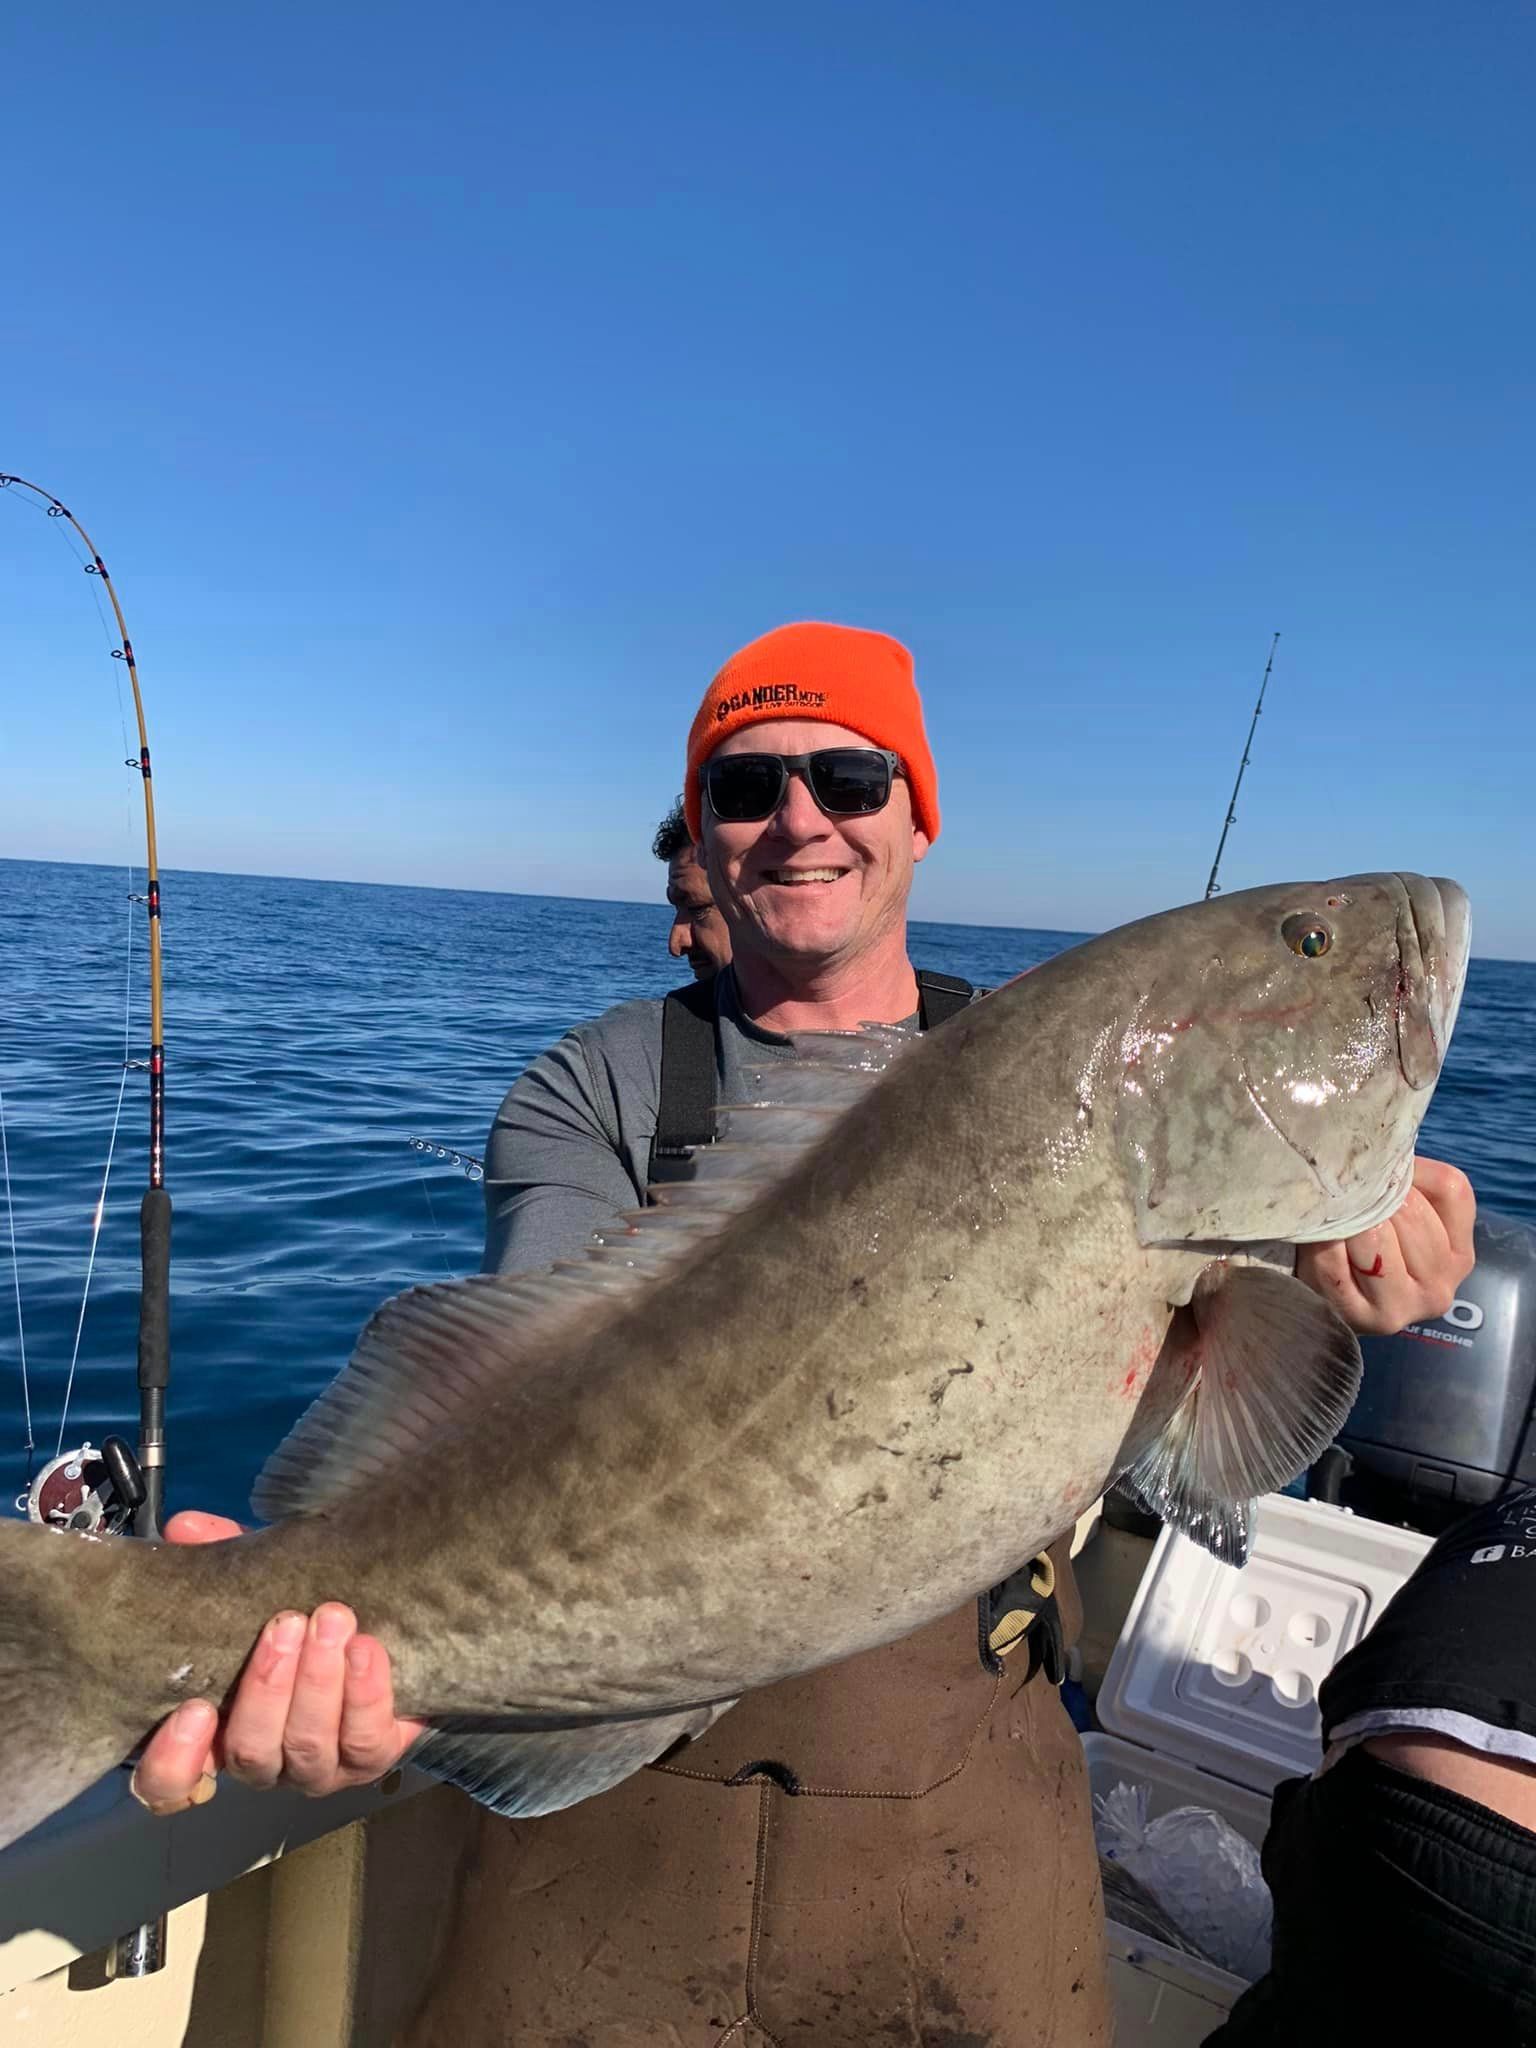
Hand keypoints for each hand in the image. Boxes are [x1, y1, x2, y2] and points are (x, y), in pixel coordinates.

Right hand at [130, 1510, 425, 1817]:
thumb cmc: (298, 1613)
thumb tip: (186, 1527)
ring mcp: (317, 1768)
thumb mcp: (255, 1586)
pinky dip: (367, 1693)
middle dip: (268, 1688)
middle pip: (251, 1751)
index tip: (194, 1710)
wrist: (383, 1630)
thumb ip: (219, 1559)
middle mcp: (263, 1761)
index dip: (175, 1758)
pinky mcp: (370, 1759)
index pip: (168, 1781)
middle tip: (286, 1623)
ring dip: (318, 1681)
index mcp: (215, 1733)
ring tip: (332, 1619)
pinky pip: (366, 1741)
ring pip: (308, 1747)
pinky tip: (368, 1647)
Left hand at [1297, 1156, 1475, 1336]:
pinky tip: (1318, 1240)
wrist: (1329, 1296)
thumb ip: (1406, 1180)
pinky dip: (1322, 1245)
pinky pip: (1335, 1265)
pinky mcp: (1362, 1320)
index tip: (1382, 1177)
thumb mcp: (1400, 1208)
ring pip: (1375, 1237)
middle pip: (1411, 1213)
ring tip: (1334, 1218)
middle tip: (1348, 1195)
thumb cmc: (1368, 1239)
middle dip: (1373, 1195)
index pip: (1449, 1189)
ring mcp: (1404, 1307)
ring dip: (1347, 1219)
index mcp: (1459, 1254)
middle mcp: (1441, 1286)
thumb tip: (1382, 1148)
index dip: (1410, 1172)